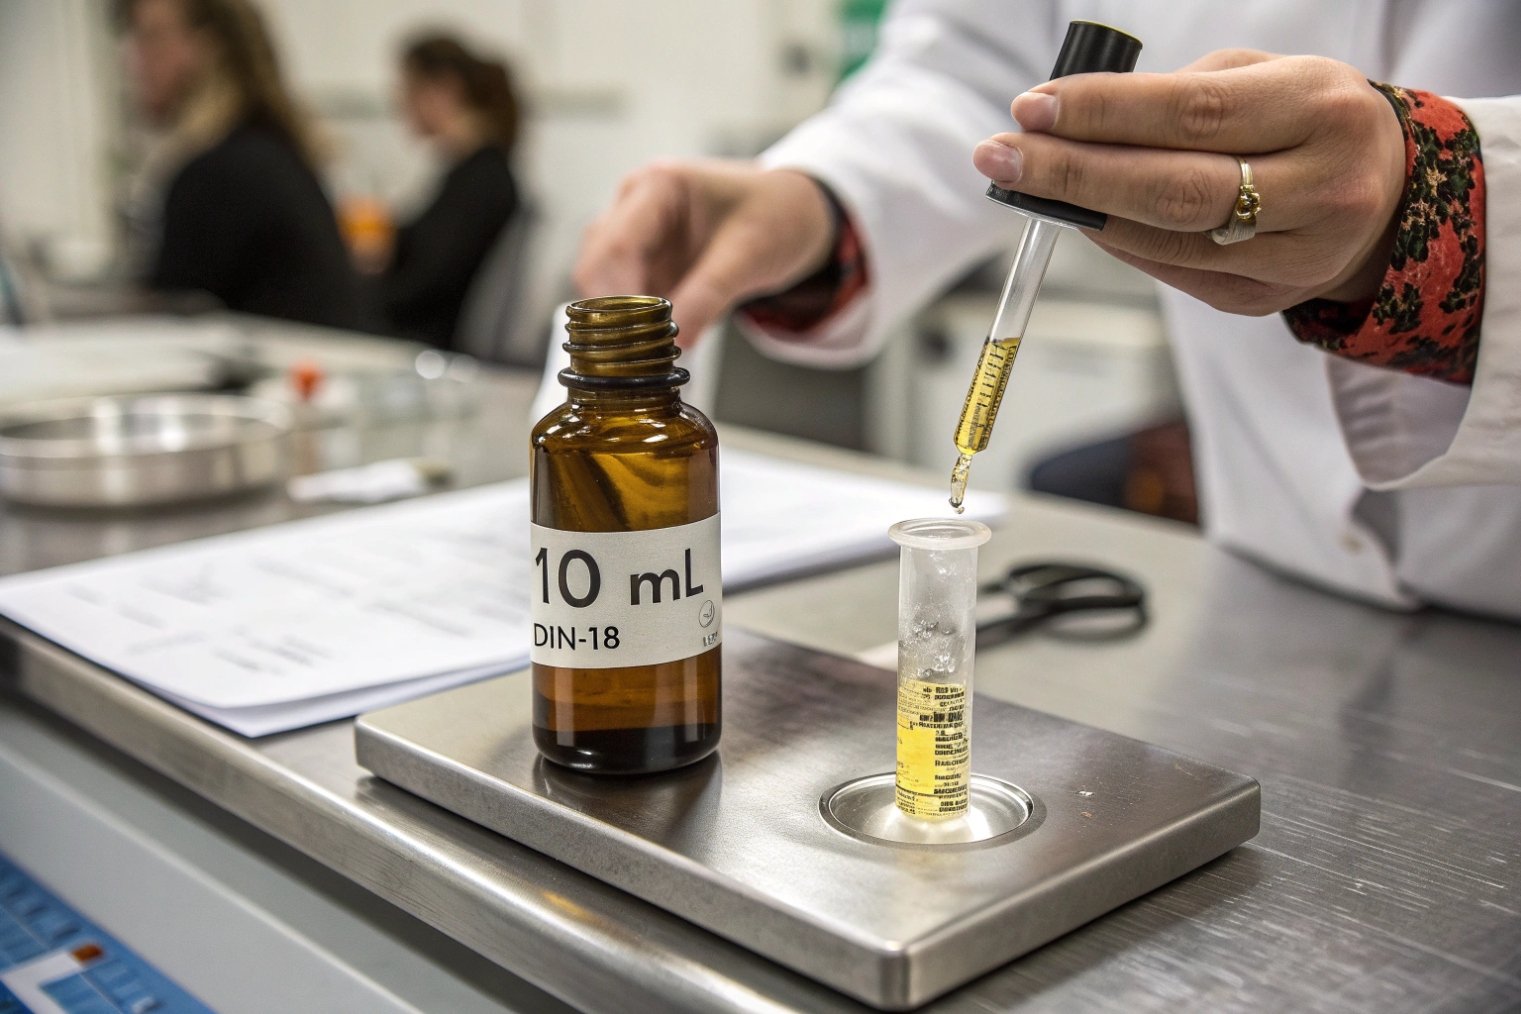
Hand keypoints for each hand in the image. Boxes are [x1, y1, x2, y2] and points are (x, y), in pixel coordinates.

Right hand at [574, 160, 835, 343]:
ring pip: (603, 284)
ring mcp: (636, 234)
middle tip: (639, 357)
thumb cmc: (776, 215)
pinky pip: (625, 297)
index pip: (614, 245)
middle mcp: (634, 205)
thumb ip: (710, 296)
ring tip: (653, 353)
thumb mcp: (749, 256)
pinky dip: (636, 324)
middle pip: (597, 265)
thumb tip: (679, 341)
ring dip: (621, 320)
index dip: (615, 296)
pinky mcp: (645, 262)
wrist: (795, 212)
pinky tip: (658, 343)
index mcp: (657, 187)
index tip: (632, 340)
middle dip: (613, 312)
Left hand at [972, 51, 1406, 314]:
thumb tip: (1069, 121)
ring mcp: (1296, 257)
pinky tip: (1080, 219)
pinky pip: (1173, 273)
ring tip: (1025, 183)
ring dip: (1082, 214)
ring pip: (1167, 241)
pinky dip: (1117, 244)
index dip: (1104, 114)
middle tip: (1000, 155)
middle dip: (1073, 173)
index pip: (1193, 115)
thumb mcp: (1263, 79)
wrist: (1389, 196)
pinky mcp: (1264, 301)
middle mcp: (1321, 190)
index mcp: (1323, 111)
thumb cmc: (1306, 120)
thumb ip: (1176, 95)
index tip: (1032, 108)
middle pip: (1174, 190)